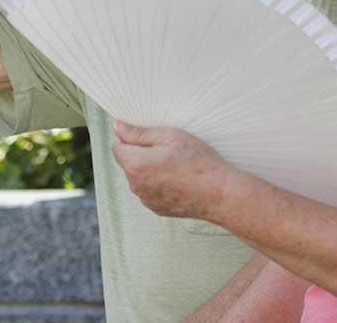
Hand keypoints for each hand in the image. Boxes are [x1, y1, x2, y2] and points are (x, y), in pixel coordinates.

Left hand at [112, 122, 235, 220]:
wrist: (219, 193)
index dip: (133, 139)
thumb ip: (140, 133)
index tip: (152, 138)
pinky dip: (160, 184)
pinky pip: (151, 190)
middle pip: (129, 163)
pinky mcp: (157, 208)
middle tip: (169, 150)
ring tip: (178, 166)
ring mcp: (146, 199)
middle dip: (143, 154)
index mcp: (135, 165)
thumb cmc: (198, 162)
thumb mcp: (170, 136)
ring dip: (151, 170)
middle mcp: (136, 185)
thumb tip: (118, 128)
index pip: (118, 147)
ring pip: (140, 177)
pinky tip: (180, 179)